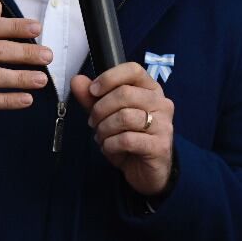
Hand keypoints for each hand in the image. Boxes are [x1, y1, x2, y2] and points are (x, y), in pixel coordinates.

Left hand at [71, 63, 175, 197]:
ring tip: (102, 137)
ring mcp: (164, 125)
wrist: (145, 170)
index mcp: (150, 90)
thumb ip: (91, 97)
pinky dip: (110, 145)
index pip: (133, 70)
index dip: (108, 78)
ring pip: (124, 117)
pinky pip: (126, 139)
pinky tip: (110, 148)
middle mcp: (161, 104)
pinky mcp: (159, 146)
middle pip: (124, 94)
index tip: (92, 91)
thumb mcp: (106, 115)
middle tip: (93, 122)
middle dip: (100, 109)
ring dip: (104, 129)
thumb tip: (77, 80)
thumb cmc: (128, 137)